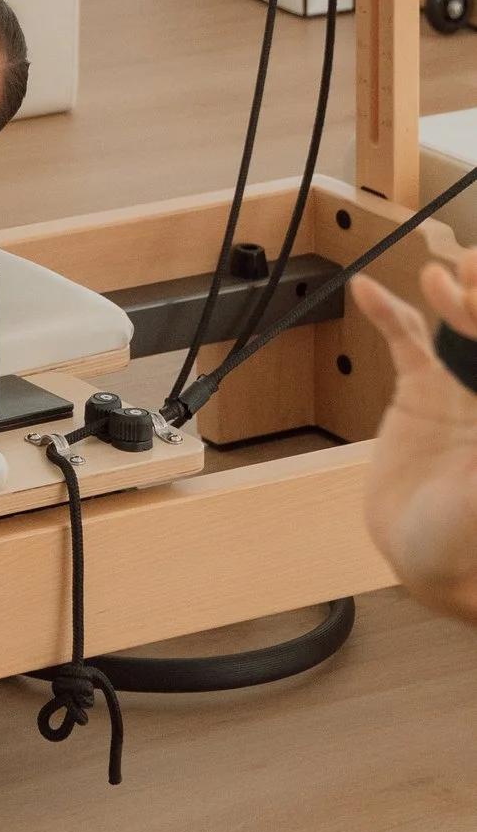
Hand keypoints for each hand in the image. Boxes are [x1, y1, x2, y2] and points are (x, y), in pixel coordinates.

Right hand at [358, 238, 476, 621]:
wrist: (423, 562)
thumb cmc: (461, 544)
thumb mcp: (472, 506)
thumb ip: (473, 472)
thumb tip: (472, 427)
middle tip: (468, 268)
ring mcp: (456, 389)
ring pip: (456, 325)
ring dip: (450, 295)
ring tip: (437, 276)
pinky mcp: (419, 393)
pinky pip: (404, 341)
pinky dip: (387, 314)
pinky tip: (365, 291)